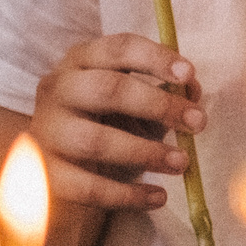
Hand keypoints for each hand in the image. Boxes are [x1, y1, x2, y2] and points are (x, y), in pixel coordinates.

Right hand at [30, 34, 205, 211]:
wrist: (67, 159)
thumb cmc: (112, 117)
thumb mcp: (139, 97)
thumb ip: (167, 90)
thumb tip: (193, 92)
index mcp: (83, 60)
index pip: (119, 48)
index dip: (156, 58)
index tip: (190, 75)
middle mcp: (58, 89)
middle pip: (107, 90)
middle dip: (158, 105)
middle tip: (198, 122)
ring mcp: (47, 130)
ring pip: (94, 141)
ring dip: (145, 152)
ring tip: (181, 163)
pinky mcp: (46, 172)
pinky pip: (86, 187)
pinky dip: (126, 195)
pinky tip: (158, 196)